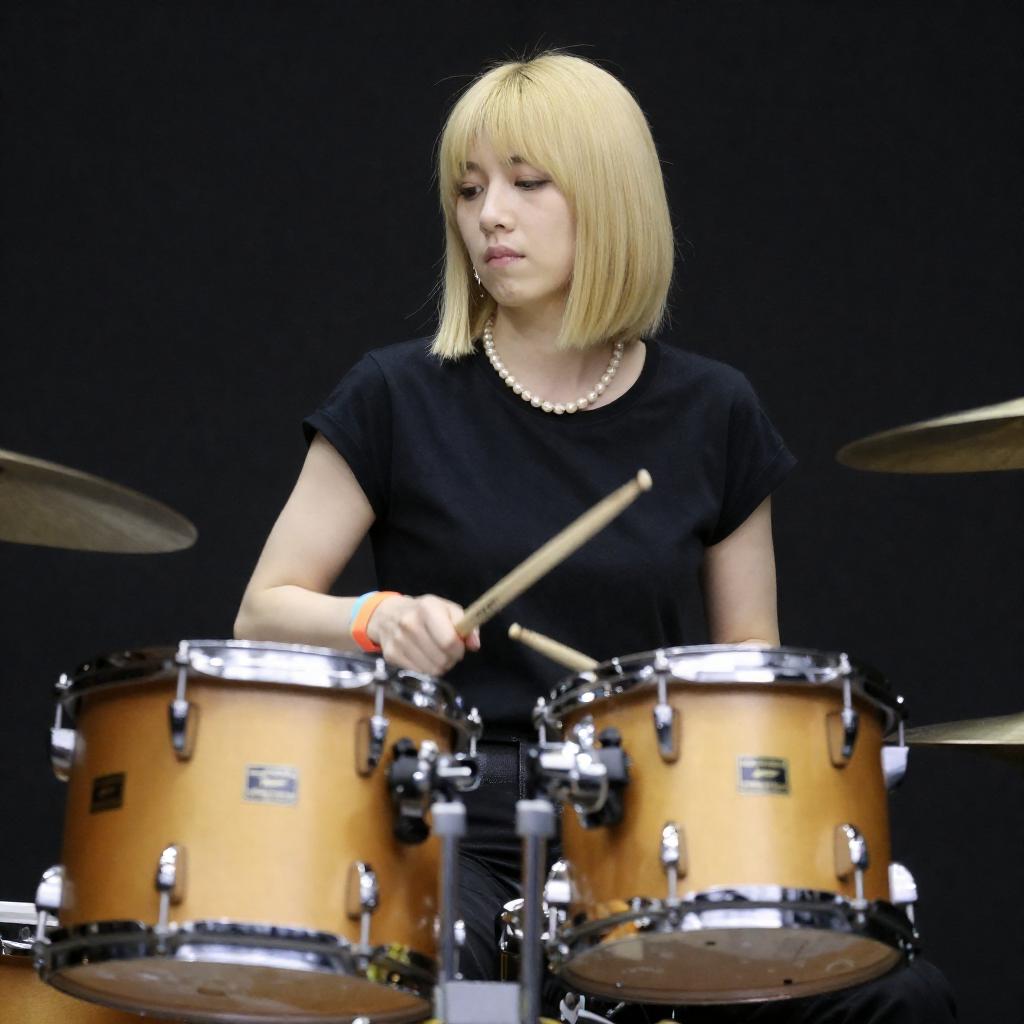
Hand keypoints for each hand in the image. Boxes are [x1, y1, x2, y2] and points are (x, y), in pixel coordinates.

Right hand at [366, 594, 480, 675]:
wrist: (388, 615)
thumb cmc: (424, 612)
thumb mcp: (447, 609)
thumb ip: (466, 624)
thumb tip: (474, 645)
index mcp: (427, 609)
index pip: (448, 641)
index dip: (459, 649)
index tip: (459, 647)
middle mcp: (410, 624)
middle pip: (441, 660)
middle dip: (450, 659)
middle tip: (447, 652)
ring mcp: (398, 641)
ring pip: (431, 670)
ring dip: (439, 666)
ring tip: (436, 655)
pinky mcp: (391, 656)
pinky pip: (418, 674)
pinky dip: (425, 670)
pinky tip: (424, 658)